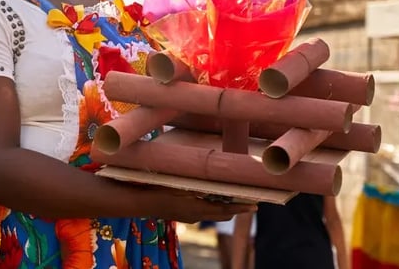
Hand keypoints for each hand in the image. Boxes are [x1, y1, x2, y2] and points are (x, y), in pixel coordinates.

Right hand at [140, 187, 256, 223]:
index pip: (225, 210)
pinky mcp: (186, 216)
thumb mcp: (182, 184)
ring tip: (236, 199)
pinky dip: (215, 207)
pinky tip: (215, 198)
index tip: (255, 206)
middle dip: (237, 209)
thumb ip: (198, 184)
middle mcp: (197, 216)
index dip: (241, 208)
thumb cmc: (162, 189)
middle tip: (250, 201)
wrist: (143, 202)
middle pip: (223, 215)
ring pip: (214, 215)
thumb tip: (215, 180)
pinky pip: (205, 213)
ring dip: (226, 208)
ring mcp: (191, 218)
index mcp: (198, 209)